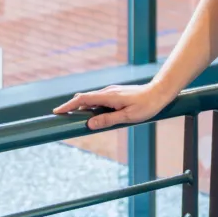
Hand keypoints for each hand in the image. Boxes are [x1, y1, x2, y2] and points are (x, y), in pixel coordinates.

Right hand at [51, 83, 174, 130]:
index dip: (69, 105)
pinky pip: (99, 100)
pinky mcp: (116, 94)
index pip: (83, 99)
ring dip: (82, 107)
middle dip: (72, 107)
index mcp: (108, 96)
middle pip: (85, 98)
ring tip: (73, 119)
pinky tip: (92, 115)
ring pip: (92, 99)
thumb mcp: (128, 116)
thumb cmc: (146, 106)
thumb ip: (108, 120)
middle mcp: (108, 92)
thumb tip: (89, 124)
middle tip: (61, 117)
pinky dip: (91, 106)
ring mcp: (112, 92)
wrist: (160, 92)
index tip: (57, 111)